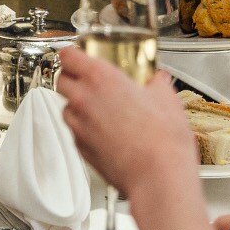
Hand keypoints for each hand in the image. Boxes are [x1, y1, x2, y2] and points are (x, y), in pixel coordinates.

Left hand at [54, 46, 198, 200]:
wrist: (158, 176)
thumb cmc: (162, 141)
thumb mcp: (167, 99)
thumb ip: (157, 83)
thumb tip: (158, 79)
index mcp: (101, 79)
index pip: (68, 55)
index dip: (72, 53)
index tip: (78, 55)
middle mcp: (84, 100)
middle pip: (61, 80)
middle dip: (72, 77)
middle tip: (90, 80)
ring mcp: (79, 126)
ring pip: (66, 107)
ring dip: (77, 104)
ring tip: (100, 108)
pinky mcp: (80, 148)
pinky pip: (75, 131)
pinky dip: (84, 128)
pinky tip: (105, 131)